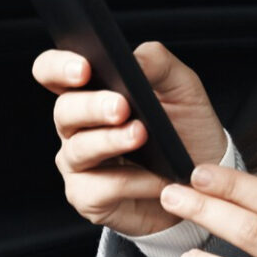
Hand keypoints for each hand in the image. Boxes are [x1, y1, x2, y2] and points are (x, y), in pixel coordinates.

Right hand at [34, 42, 229, 236]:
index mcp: (90, 92)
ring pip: (79, 149)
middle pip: (64, 111)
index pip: (53, 72)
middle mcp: (76, 127)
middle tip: (121, 106)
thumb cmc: (187, 130)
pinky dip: (133, 181)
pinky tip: (157, 179)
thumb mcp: (183, 89)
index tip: (83, 68)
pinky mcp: (88, 197)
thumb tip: (135, 58)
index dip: (58, 67)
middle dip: (91, 106)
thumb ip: (159, 65)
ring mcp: (78, 164)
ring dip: (110, 141)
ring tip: (141, 135)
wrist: (204, 181)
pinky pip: (101, 188)